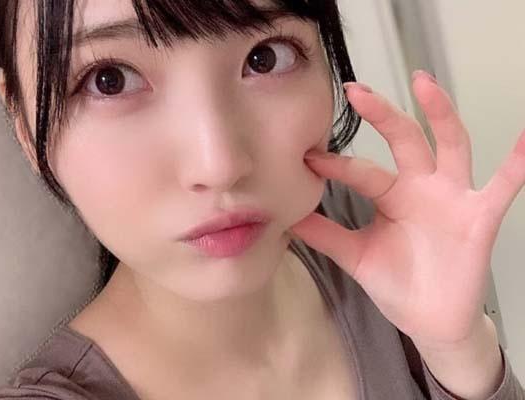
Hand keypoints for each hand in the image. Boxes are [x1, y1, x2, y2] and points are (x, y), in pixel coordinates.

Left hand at [290, 70, 524, 348]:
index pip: (362, 170)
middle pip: (404, 140)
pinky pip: (504, 185)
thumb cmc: (396, 282)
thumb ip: (325, 234)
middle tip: (355, 91)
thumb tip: (286, 216)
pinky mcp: (480, 217)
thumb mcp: (355, 255)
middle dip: (383, 114)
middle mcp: (421, 187)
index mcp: (391, 195)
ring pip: (450, 145)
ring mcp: (452, 197)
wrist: (429, 320)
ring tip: (422, 82)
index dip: (335, 164)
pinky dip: (518, 162)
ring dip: (440, 114)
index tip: (306, 156)